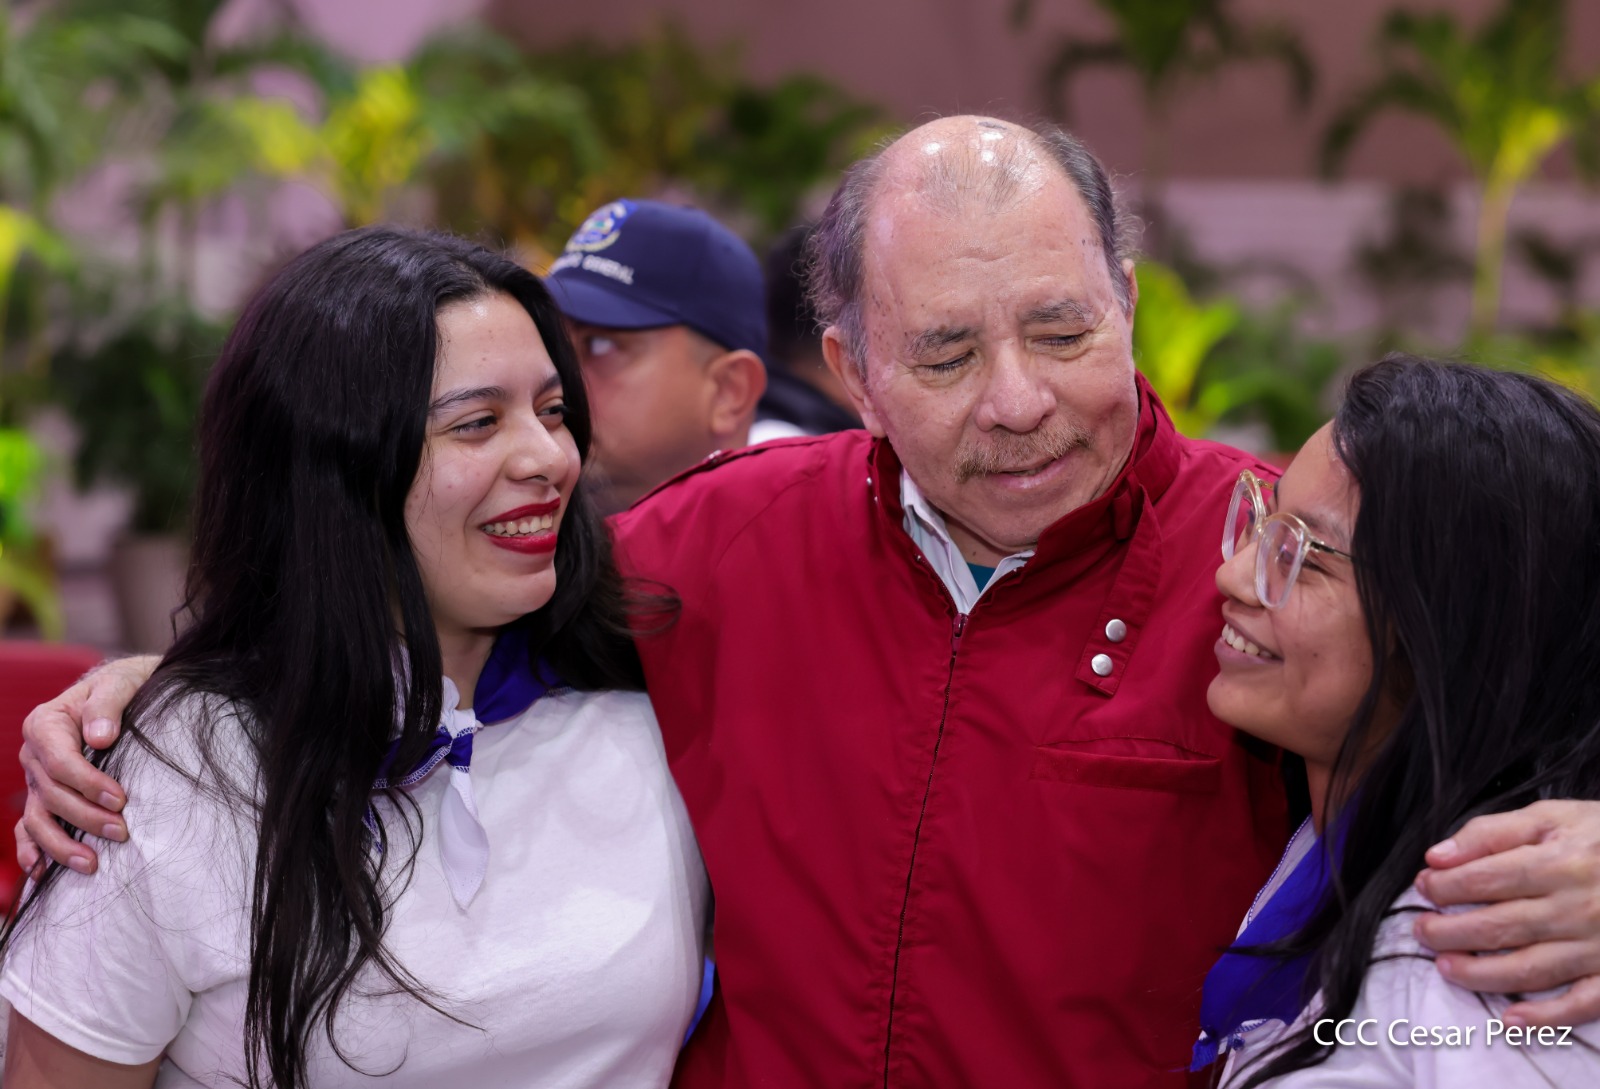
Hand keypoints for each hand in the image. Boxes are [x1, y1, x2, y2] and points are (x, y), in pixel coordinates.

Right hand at [16, 655, 158, 876]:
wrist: (124, 692)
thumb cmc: (123, 687)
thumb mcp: (119, 684)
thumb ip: (107, 705)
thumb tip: (100, 737)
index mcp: (46, 724)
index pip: (60, 762)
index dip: (88, 783)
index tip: (119, 800)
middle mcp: (34, 754)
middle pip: (52, 794)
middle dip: (85, 817)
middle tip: (121, 832)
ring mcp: (36, 779)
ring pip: (38, 818)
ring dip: (61, 845)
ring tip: (91, 864)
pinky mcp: (44, 797)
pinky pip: (29, 827)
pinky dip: (33, 850)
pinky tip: (42, 874)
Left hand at [1413, 799, 1599, 1026]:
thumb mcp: (1553, 816)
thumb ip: (1492, 832)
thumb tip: (1438, 856)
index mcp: (1560, 862)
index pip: (1485, 879)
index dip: (1445, 886)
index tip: (1424, 887)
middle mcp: (1578, 907)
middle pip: (1499, 926)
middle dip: (1449, 932)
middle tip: (1422, 931)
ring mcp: (1599, 946)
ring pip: (1529, 969)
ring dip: (1480, 974)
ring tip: (1446, 967)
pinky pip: (1581, 1003)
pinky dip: (1546, 1017)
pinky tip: (1511, 1019)